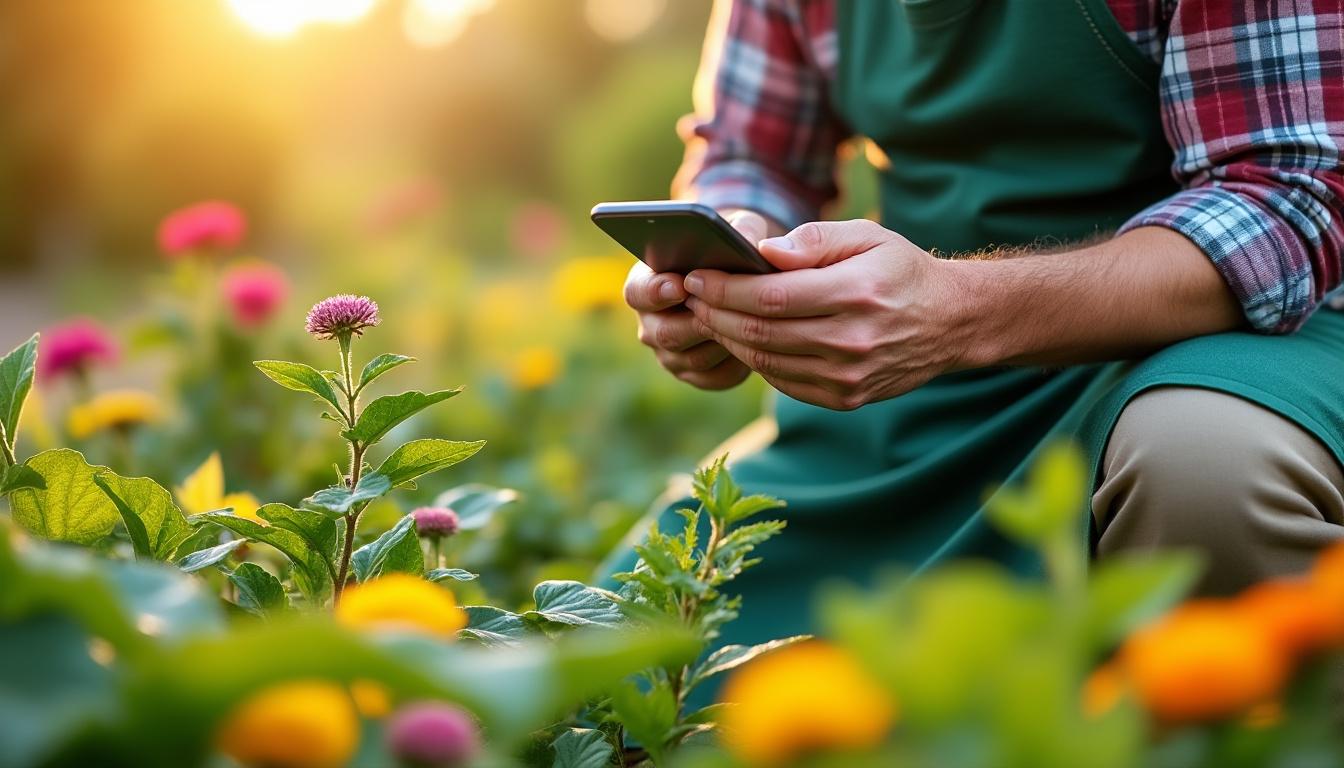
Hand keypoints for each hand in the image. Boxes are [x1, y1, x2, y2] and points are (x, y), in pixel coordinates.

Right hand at [624, 211, 766, 389]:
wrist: (740, 282)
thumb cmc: (730, 249)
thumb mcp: (737, 228)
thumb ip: (741, 228)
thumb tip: (747, 241)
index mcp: (645, 285)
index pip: (637, 292)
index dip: (656, 291)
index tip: (679, 284)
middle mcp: (650, 324)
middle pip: (664, 333)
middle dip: (696, 321)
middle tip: (723, 311)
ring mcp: (670, 354)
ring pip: (692, 359)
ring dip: (721, 343)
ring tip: (749, 326)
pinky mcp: (695, 375)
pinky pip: (715, 378)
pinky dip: (736, 365)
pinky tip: (757, 347)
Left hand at [683, 219, 963, 409]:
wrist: (950, 322)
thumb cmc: (900, 270)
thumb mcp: (867, 236)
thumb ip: (814, 240)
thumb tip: (763, 252)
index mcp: (855, 294)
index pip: (770, 297)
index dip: (724, 289)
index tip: (696, 275)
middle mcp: (851, 341)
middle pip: (760, 332)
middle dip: (715, 313)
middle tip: (691, 295)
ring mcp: (848, 377)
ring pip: (766, 361)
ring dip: (728, 339)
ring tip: (707, 315)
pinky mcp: (845, 398)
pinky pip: (783, 382)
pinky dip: (755, 361)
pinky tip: (741, 339)